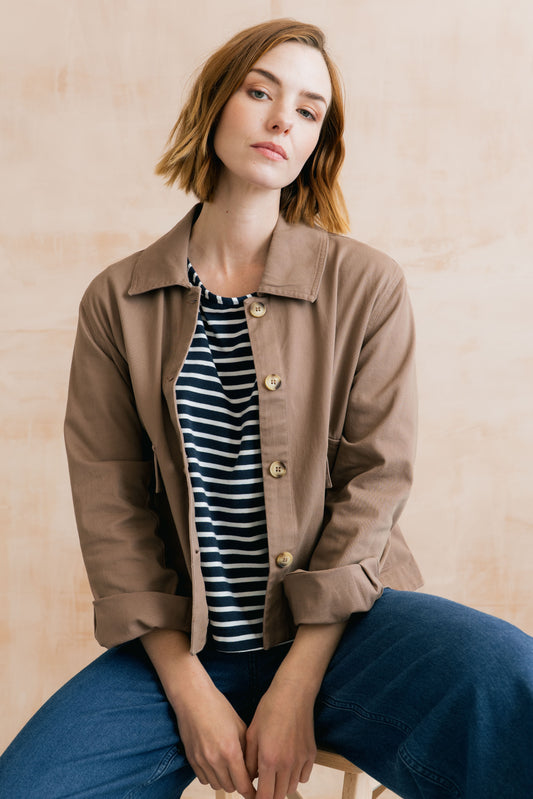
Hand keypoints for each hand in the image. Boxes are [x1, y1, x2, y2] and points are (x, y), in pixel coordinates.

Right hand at [172, 678, 255, 798]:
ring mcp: (201, 761)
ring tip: (229, 767)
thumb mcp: (239, 726)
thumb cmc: (218, 707)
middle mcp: (215, 759)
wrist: (193, 699)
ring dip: (225, 780)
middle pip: (230, 787)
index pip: (243, 784)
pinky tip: (216, 763)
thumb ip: (247, 750)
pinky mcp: (191, 759)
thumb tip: (253, 768)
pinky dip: (212, 776)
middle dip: (239, 783)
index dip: (251, 791)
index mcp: (231, 751)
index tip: (256, 792)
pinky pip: (204, 779)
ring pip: (216, 785)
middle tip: (243, 773)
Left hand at [245, 677, 316, 798]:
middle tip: (263, 785)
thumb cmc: (270, 709)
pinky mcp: (311, 754)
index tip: (254, 797)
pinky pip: (304, 777)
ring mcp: (301, 760)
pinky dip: (296, 776)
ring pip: (291, 787)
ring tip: (275, 773)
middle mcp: (286, 764)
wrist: (293, 694)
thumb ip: (249, 760)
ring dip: (282, 786)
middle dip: (270, 794)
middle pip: (279, 795)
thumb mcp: (252, 733)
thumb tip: (249, 778)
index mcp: (268, 760)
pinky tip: (288, 764)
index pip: (265, 796)